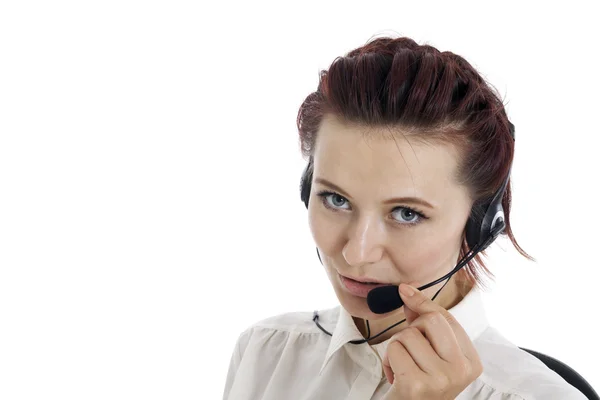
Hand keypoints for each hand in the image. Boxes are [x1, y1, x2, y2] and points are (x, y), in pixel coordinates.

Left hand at [382, 283, 482, 399]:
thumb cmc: (420, 383)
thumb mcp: (431, 353)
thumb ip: (424, 323)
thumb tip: (408, 292)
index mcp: (471, 361)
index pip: (447, 318)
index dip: (423, 303)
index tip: (405, 291)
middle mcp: (461, 370)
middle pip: (431, 320)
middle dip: (413, 328)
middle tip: (411, 350)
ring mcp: (441, 379)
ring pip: (409, 334)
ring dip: (397, 346)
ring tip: (404, 366)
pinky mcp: (416, 385)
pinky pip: (395, 349)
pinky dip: (388, 359)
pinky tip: (396, 376)